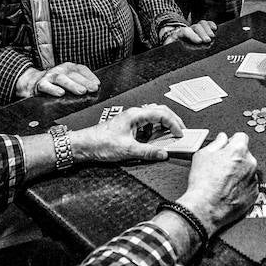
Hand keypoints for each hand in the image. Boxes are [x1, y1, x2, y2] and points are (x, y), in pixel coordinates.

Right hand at [16, 62, 100, 97]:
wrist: (32, 83)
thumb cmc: (55, 83)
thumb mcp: (68, 80)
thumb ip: (79, 83)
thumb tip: (95, 90)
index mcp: (68, 68)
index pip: (81, 69)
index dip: (90, 76)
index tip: (97, 84)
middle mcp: (60, 70)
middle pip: (73, 74)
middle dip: (84, 82)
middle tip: (93, 89)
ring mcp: (50, 76)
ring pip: (62, 79)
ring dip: (72, 85)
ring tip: (81, 91)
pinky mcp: (40, 84)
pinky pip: (47, 86)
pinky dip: (53, 89)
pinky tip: (60, 93)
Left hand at [69, 104, 185, 162]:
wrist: (84, 145)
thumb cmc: (101, 143)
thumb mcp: (128, 150)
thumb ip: (148, 152)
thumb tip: (163, 153)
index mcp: (136, 115)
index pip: (162, 114)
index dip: (174, 124)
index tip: (180, 134)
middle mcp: (135, 114)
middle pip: (160, 111)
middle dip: (173, 121)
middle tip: (181, 132)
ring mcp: (131, 119)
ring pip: (153, 117)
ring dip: (163, 125)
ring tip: (170, 136)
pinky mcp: (129, 126)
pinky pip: (146, 124)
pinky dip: (154, 130)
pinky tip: (155, 140)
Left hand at [164, 20, 216, 44]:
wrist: (176, 43)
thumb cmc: (174, 48)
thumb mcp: (170, 47)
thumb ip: (169, 46)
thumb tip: (168, 47)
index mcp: (179, 34)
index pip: (186, 31)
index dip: (193, 35)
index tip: (199, 41)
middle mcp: (188, 29)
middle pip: (196, 27)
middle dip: (202, 33)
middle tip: (208, 40)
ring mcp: (195, 29)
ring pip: (202, 24)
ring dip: (208, 29)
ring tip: (212, 37)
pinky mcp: (202, 29)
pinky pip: (207, 24)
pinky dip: (211, 25)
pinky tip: (215, 28)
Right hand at [177, 132, 258, 233]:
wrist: (206, 208)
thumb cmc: (203, 183)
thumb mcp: (203, 155)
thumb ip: (216, 143)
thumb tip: (222, 138)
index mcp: (238, 150)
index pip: (241, 137)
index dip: (232, 141)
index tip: (228, 146)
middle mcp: (250, 163)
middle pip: (245, 155)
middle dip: (235, 158)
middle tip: (221, 167)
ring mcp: (253, 179)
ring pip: (248, 170)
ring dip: (239, 173)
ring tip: (223, 182)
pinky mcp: (254, 194)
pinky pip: (249, 185)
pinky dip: (242, 186)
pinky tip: (229, 190)